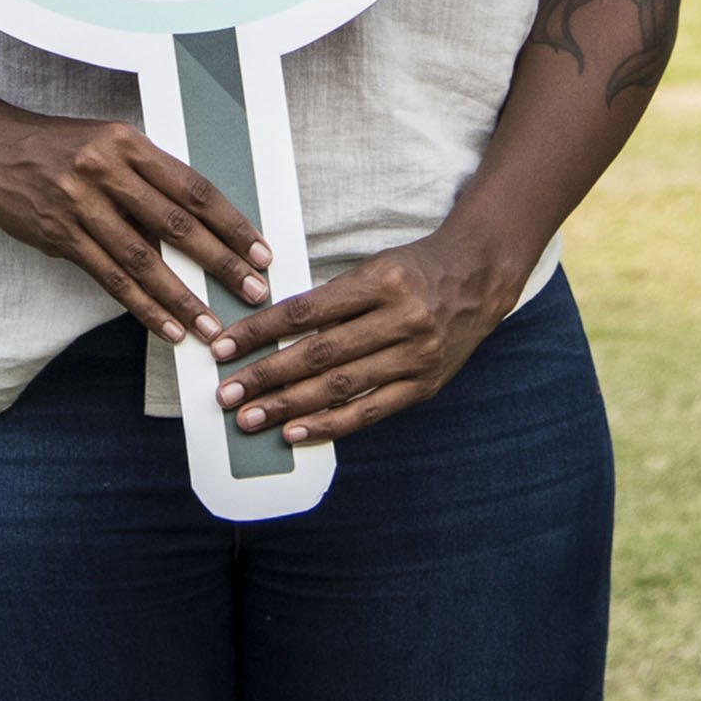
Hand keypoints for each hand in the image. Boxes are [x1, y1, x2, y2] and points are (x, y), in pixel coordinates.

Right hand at [0, 110, 269, 346]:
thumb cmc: (54, 145)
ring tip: (212, 326)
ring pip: (144, 260)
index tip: (261, 251)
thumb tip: (194, 229)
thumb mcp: (104, 143)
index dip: (232, 223)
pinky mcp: (59, 235)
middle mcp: (106, 169)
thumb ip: (144, 179)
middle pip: (177, 225)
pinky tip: (166, 328)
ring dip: (183, 298)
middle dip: (222, 263)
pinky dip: (142, 307)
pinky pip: (109, 278)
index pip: (193, 187)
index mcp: (127, 141)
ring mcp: (80, 204)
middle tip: (255, 292)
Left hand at [205, 223, 525, 447]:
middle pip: (319, 353)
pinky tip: (296, 433)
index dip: (259, 332)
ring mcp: (416, 356)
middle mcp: (401, 319)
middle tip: (226, 394)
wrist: (478, 277)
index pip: (305, 311)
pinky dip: (330, 425)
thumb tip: (266, 335)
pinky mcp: (425, 385)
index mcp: (381, 281)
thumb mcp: (371, 268)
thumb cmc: (412, 270)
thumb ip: (327, 300)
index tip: (222, 347)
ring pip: (340, 386)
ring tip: (249, 418)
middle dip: (266, 376)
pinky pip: (370, 411)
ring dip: (288, 406)